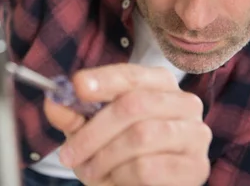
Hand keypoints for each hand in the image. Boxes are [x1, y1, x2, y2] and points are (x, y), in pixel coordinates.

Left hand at [45, 64, 211, 185]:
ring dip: (106, 157)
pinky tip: (116, 179)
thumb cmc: (118, 154)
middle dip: (94, 131)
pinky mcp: (196, 167)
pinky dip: (123, 176)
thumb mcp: (90, 132)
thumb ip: (73, 115)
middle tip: (68, 153)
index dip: (103, 79)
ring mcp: (194, 134)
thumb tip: (53, 101)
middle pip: (134, 105)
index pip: (131, 75)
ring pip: (141, 136)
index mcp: (159, 83)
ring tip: (91, 170)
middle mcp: (184, 103)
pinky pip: (149, 167)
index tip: (76, 87)